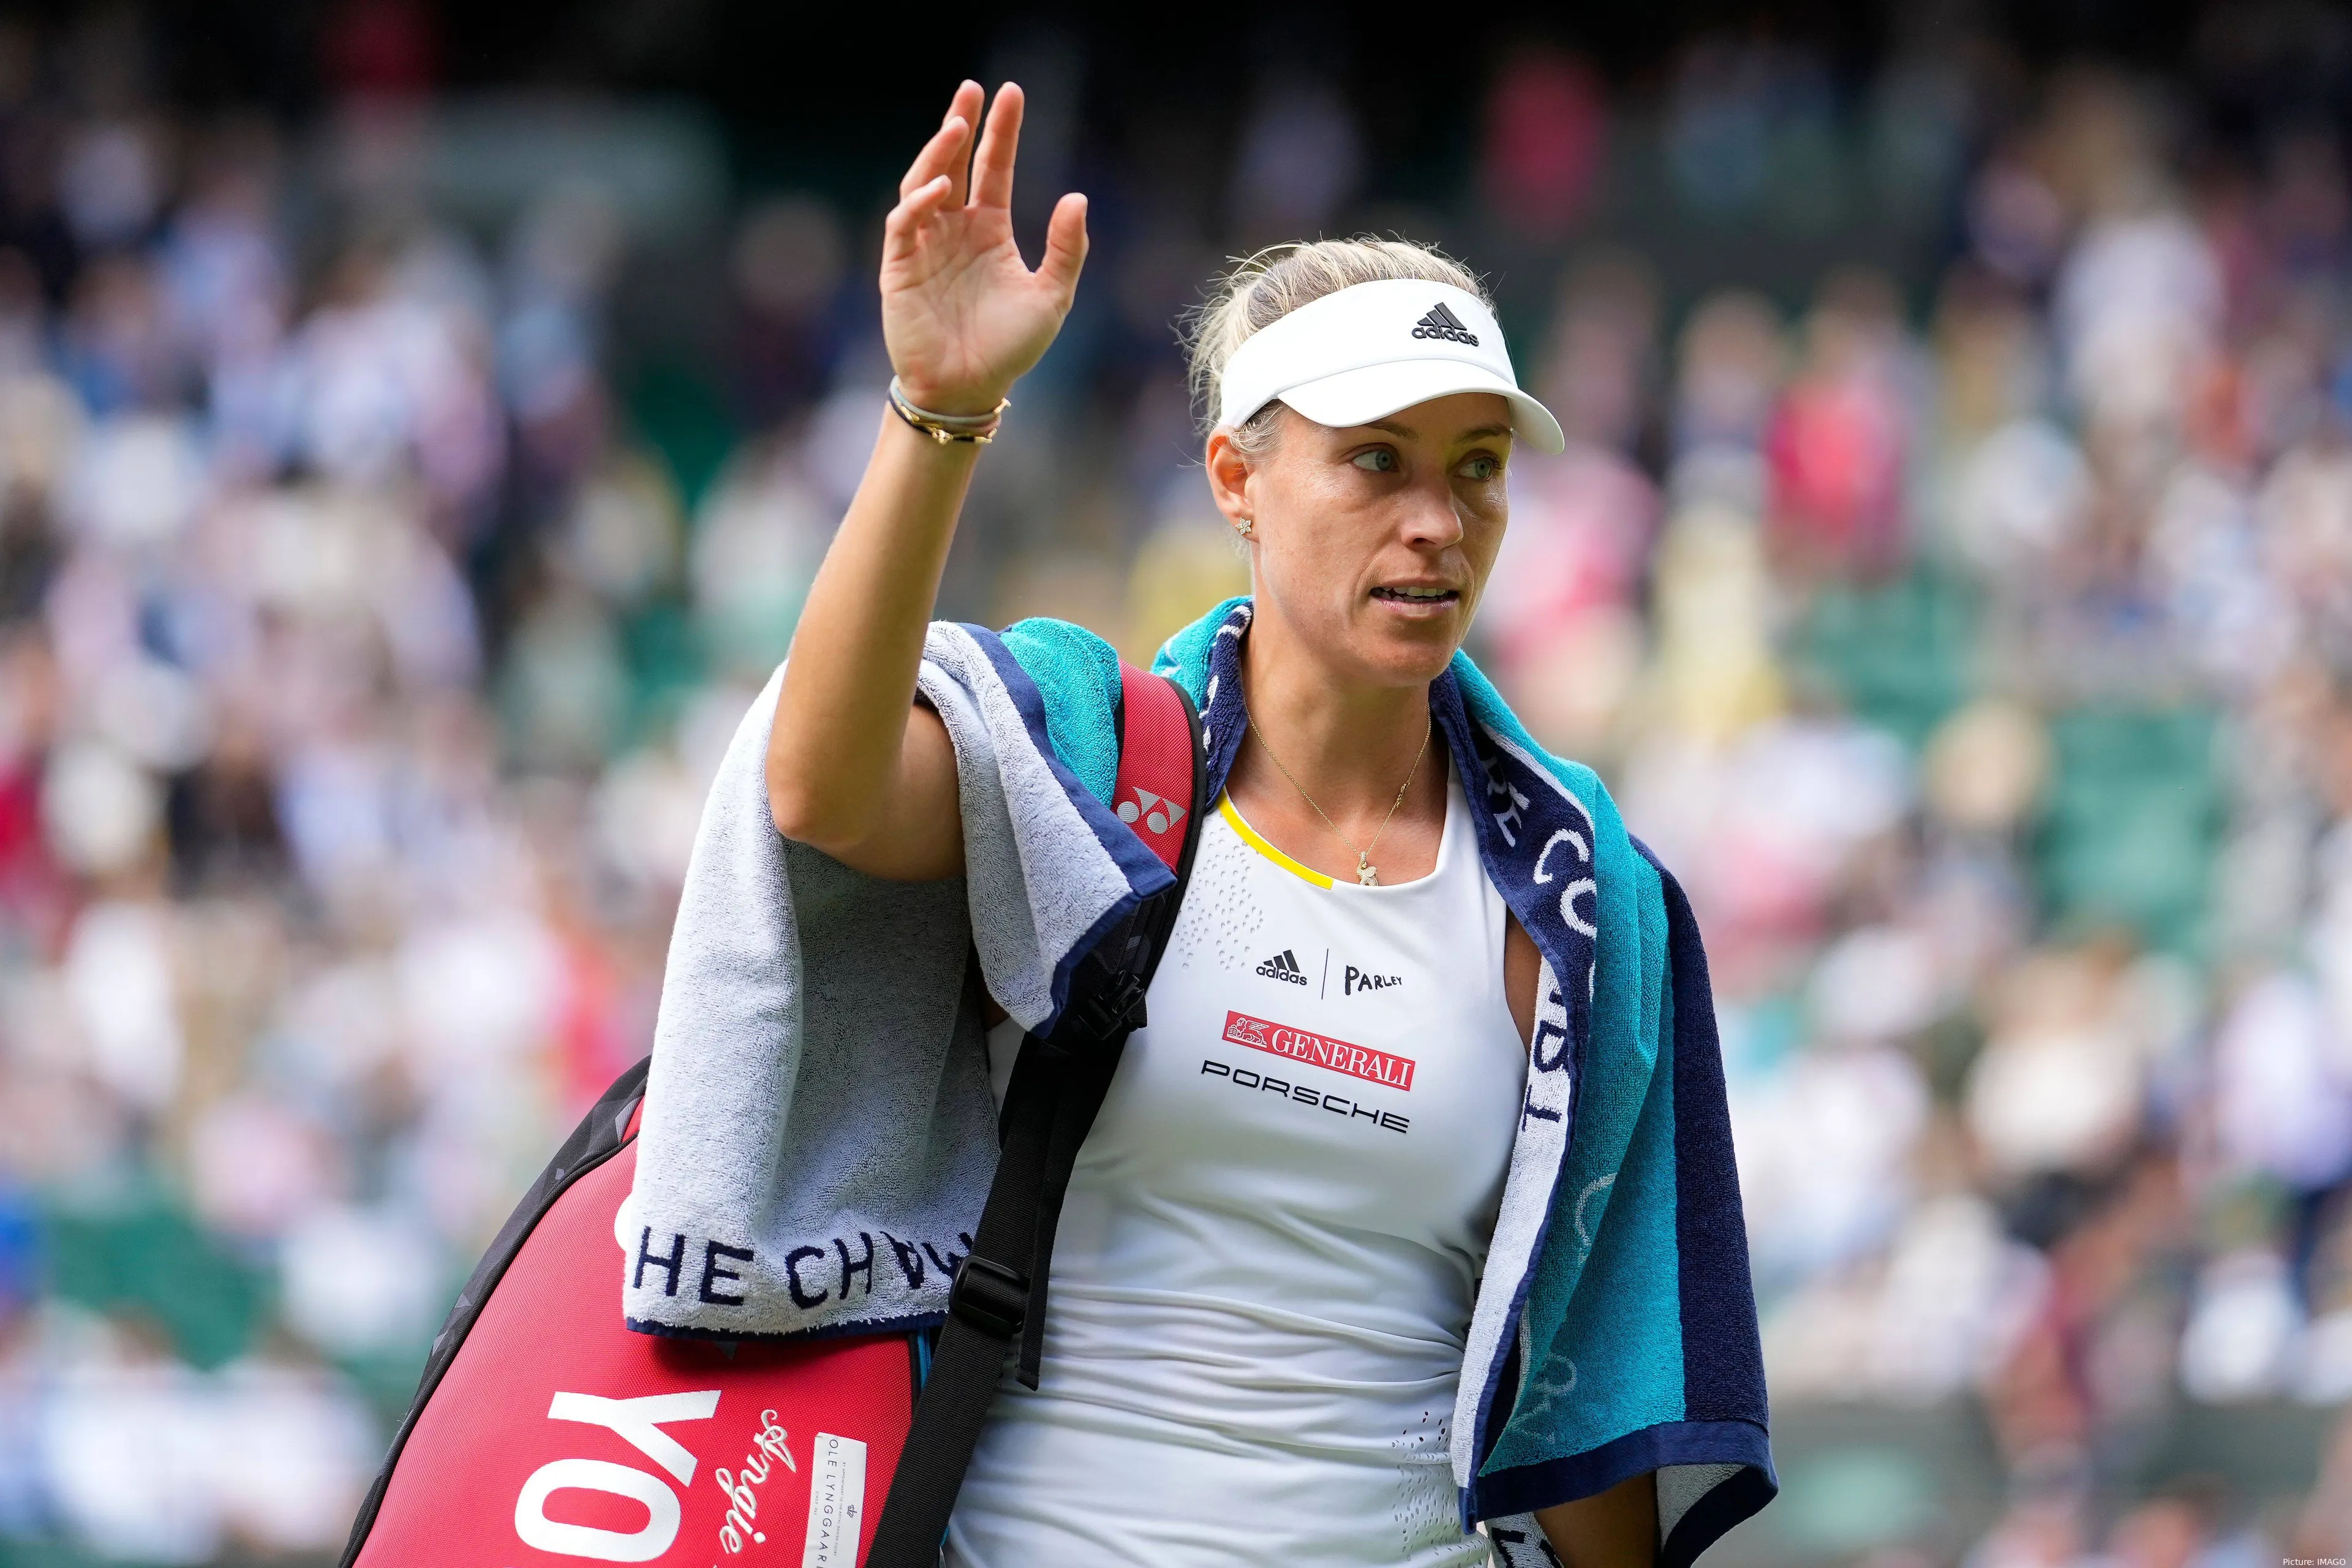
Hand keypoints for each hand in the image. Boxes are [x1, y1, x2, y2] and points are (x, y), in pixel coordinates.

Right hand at [882, 81, 1088, 416]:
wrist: (969, 389)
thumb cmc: (1008, 348)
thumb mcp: (1051, 296)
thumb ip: (1066, 249)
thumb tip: (1077, 198)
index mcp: (989, 230)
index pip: (993, 168)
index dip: (1001, 132)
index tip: (1011, 94)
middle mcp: (955, 230)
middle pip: (953, 162)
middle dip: (961, 124)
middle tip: (971, 89)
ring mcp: (924, 245)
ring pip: (924, 184)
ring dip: (937, 154)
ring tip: (957, 125)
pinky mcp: (900, 267)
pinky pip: (904, 224)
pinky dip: (919, 203)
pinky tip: (940, 189)